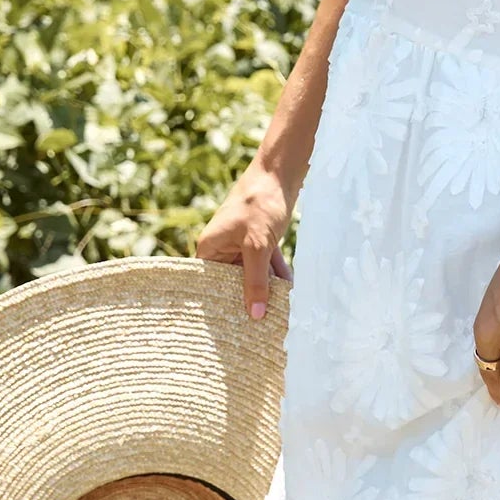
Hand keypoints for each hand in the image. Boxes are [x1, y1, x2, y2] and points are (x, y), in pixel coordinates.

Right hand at [195, 160, 293, 318]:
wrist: (280, 172)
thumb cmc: (260, 204)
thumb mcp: (257, 246)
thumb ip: (255, 281)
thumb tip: (254, 315)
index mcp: (210, 248)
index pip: (209, 283)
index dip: (220, 304)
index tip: (232, 327)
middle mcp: (222, 247)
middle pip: (232, 281)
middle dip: (248, 298)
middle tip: (261, 325)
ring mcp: (241, 243)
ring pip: (252, 273)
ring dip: (267, 287)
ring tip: (279, 310)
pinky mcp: (259, 239)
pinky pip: (265, 263)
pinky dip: (276, 273)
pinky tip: (290, 288)